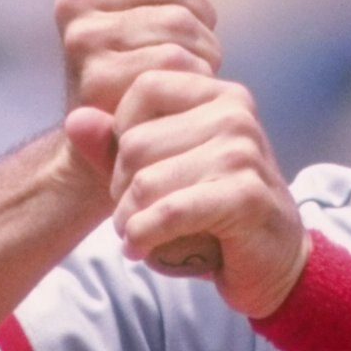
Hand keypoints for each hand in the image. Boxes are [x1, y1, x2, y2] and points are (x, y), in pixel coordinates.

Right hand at [57, 0, 226, 184]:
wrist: (117, 148)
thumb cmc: (146, 70)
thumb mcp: (167, 11)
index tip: (177, 6)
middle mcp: (74, 2)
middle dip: (200, 16)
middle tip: (189, 51)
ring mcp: (82, 41)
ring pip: (180, 22)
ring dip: (202, 52)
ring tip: (183, 76)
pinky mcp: (99, 81)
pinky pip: (175, 63)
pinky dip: (192, 81)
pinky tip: (178, 97)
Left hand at [103, 66, 309, 319]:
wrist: (275, 262)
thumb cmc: (213, 212)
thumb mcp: (161, 171)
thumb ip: (115, 144)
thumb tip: (75, 119)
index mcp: (219, 93)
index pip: (143, 88)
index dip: (122, 133)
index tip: (133, 171)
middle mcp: (235, 113)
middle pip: (136, 142)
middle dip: (121, 187)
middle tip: (135, 213)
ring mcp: (244, 152)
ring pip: (145, 181)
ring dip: (130, 219)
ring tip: (139, 233)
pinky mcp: (245, 196)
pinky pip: (170, 212)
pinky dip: (146, 234)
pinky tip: (141, 248)